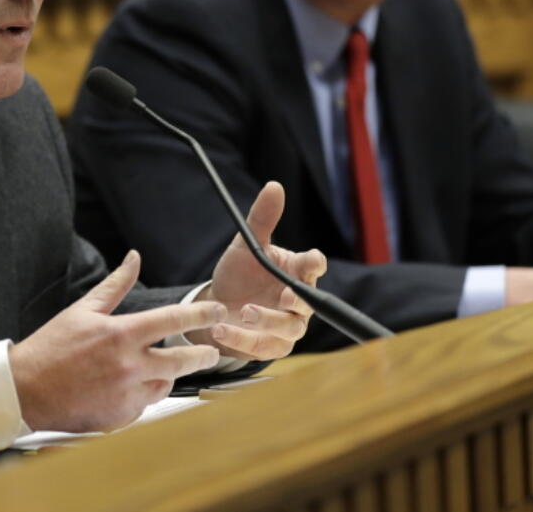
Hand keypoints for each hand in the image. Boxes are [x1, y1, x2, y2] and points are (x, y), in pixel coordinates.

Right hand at [9, 250, 226, 432]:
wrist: (25, 391)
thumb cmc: (51, 349)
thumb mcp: (83, 310)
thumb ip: (116, 285)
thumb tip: (134, 258)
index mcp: (121, 334)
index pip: (174, 320)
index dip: (202, 313)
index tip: (218, 311)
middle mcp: (128, 365)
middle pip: (183, 360)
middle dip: (203, 355)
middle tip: (209, 351)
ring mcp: (126, 394)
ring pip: (165, 385)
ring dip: (165, 376)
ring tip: (150, 369)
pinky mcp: (120, 417)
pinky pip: (144, 405)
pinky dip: (140, 396)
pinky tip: (121, 388)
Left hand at [194, 181, 326, 360]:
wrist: (218, 305)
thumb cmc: (240, 273)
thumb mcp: (246, 244)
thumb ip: (262, 218)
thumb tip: (274, 185)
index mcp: (296, 271)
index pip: (314, 265)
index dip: (314, 263)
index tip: (312, 260)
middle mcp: (297, 300)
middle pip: (307, 303)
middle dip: (295, 301)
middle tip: (282, 296)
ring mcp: (287, 326)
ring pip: (288, 329)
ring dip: (267, 321)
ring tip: (242, 311)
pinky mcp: (271, 346)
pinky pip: (263, 347)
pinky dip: (243, 340)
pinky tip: (222, 330)